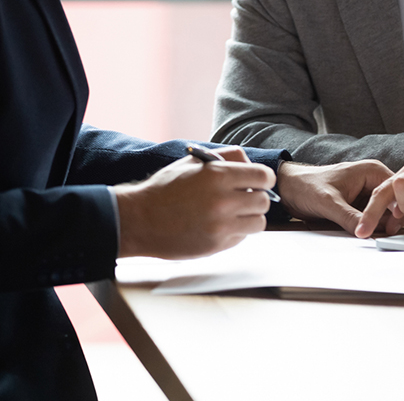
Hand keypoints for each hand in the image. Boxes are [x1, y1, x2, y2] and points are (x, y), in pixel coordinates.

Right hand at [115, 146, 275, 258]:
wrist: (140, 220)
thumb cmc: (165, 188)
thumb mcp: (193, 161)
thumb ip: (225, 157)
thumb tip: (250, 162)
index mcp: (218, 175)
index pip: (264, 177)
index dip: (263, 178)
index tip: (258, 181)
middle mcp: (222, 201)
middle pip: (264, 201)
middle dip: (256, 198)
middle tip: (243, 197)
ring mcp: (220, 226)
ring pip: (258, 222)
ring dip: (250, 217)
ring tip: (233, 212)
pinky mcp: (216, 246)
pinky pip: (241, 238)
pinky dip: (236, 232)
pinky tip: (218, 225)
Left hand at [275, 159, 396, 234]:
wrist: (289, 189)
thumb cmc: (306, 186)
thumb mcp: (328, 203)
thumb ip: (349, 217)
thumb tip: (367, 233)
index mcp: (372, 171)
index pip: (398, 192)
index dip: (397, 211)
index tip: (389, 228)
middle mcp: (374, 181)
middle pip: (397, 204)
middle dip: (392, 220)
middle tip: (383, 235)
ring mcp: (369, 195)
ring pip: (387, 214)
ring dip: (383, 226)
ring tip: (376, 236)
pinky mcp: (362, 206)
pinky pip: (376, 220)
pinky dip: (374, 228)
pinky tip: (369, 234)